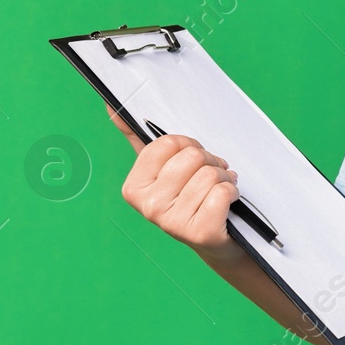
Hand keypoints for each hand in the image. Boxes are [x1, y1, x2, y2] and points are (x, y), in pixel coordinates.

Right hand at [107, 104, 242, 263]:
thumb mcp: (162, 169)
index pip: (167, 143)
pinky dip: (232, 192)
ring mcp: (172, 223)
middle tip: (210, 175)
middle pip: (192, 157)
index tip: (191, 159)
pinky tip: (228, 202)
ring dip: (224, 178)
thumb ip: (138, 138)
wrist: (214, 241)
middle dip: (210, 161)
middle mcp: (148, 206)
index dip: (188, 145)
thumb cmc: (189, 197)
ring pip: (210, 174)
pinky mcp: (200, 233)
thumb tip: (112, 104)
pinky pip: (223, 192)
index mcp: (134, 187)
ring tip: (219, 188)